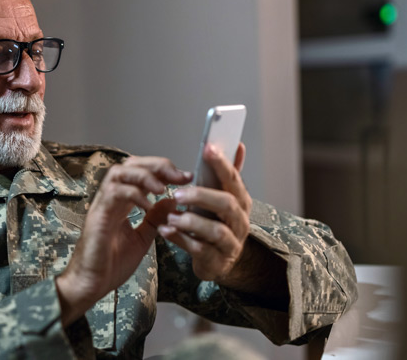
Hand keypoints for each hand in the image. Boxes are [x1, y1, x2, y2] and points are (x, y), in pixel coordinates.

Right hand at [56, 156, 192, 324]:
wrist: (91, 285)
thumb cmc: (111, 264)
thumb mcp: (142, 238)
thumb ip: (155, 219)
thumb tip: (173, 201)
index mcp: (122, 202)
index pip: (142, 172)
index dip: (165, 171)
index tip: (186, 177)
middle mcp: (111, 198)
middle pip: (131, 164)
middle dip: (158, 165)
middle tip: (180, 176)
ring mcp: (102, 205)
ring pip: (120, 172)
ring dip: (145, 175)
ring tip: (164, 188)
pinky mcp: (98, 215)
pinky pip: (115, 193)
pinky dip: (134, 194)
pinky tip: (149, 205)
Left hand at [157, 143, 252, 285]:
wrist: (221, 262)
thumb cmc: (217, 224)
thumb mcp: (223, 199)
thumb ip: (227, 174)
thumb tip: (237, 145)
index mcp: (241, 202)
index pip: (234, 179)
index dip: (221, 164)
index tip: (207, 148)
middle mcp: (240, 222)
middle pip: (227, 204)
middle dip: (202, 196)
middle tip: (177, 193)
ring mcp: (231, 244)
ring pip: (216, 231)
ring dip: (191, 222)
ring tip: (171, 216)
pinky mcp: (217, 261)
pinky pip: (199, 250)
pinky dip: (180, 239)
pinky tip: (165, 230)